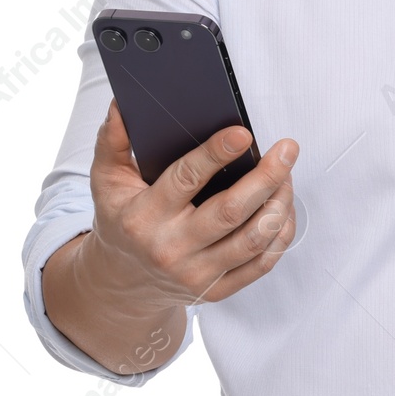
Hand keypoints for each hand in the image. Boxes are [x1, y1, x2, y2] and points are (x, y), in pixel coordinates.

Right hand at [82, 98, 300, 311]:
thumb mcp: (106, 181)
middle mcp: (171, 247)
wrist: (123, 282)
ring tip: (287, 176)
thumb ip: (112, 142)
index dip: (216, 154)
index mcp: (144, 216)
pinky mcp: (217, 290)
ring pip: (253, 238)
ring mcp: (196, 273)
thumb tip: (121, 106)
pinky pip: (261, 263)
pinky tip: (283, 209)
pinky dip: (281, 234)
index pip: (186, 180)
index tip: (243, 134)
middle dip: (266, 177)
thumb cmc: (121, 221)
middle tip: (287, 150)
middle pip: (231, 212)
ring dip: (280, 204)